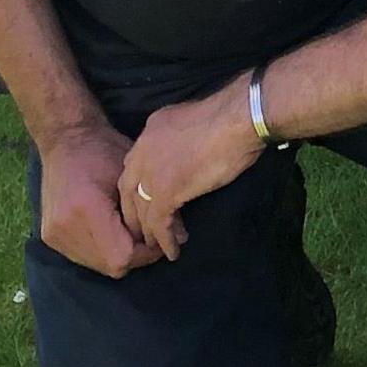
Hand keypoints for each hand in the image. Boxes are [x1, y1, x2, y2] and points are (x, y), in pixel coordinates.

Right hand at [36, 123, 163, 278]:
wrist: (64, 139)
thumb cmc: (103, 150)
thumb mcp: (133, 175)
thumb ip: (153, 209)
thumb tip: (181, 238)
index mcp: (86, 209)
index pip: (123, 256)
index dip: (146, 254)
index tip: (159, 239)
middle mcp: (65, 227)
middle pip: (111, 265)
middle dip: (136, 256)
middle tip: (148, 237)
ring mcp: (54, 234)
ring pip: (98, 266)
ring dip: (118, 255)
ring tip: (129, 233)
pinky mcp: (49, 237)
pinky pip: (84, 258)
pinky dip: (101, 251)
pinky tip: (110, 232)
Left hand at [118, 80, 264, 257]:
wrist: (237, 119)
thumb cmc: (229, 116)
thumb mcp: (193, 119)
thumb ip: (182, 135)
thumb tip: (188, 148)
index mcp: (151, 130)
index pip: (134, 165)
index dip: (138, 187)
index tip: (147, 202)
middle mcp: (144, 150)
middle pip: (129, 189)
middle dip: (135, 213)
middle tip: (145, 231)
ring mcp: (153, 171)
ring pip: (142, 209)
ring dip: (150, 231)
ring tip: (159, 246)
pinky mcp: (167, 190)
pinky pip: (159, 222)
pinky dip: (164, 240)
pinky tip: (173, 250)